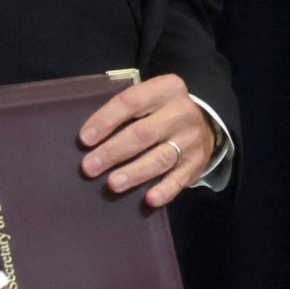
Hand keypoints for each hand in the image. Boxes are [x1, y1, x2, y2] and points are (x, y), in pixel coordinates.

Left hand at [78, 73, 215, 207]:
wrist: (205, 122)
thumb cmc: (162, 110)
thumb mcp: (150, 97)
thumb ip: (125, 110)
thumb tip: (89, 137)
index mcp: (166, 89)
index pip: (131, 101)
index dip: (106, 120)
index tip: (84, 139)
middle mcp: (181, 112)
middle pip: (143, 133)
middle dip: (113, 151)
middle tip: (89, 166)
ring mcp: (191, 139)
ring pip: (160, 158)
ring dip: (134, 172)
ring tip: (112, 184)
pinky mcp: (196, 163)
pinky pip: (179, 179)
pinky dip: (164, 190)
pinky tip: (149, 200)